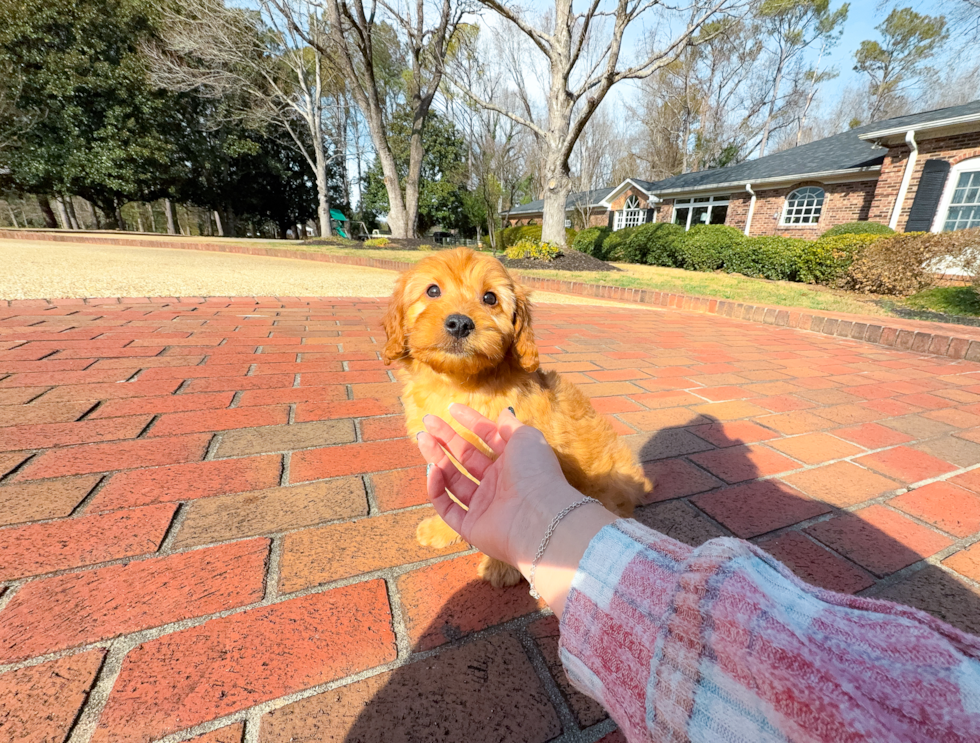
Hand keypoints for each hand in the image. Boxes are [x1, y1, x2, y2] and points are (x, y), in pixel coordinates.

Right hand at [416, 404, 581, 571]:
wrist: (539, 518)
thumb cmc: (536, 473)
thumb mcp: (526, 438)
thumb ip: (511, 426)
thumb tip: (504, 412)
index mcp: (513, 461)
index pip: (487, 437)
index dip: (470, 421)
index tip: (451, 408)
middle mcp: (498, 483)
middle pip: (466, 457)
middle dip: (446, 438)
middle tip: (427, 422)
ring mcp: (484, 506)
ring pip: (453, 479)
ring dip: (437, 458)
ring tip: (422, 438)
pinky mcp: (471, 527)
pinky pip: (448, 507)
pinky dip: (437, 489)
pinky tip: (432, 470)